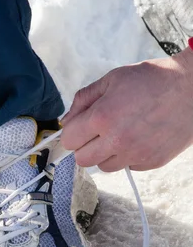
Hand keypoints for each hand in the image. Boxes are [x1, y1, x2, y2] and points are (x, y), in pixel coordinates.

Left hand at [60, 46, 192, 171]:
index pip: (69, 140)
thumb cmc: (153, 79)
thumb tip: (67, 121)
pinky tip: (138, 137)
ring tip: (120, 132)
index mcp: (103, 117)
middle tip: (97, 131)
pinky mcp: (151, 162)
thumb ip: (84, 100)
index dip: (72, 132)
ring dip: (105, 153)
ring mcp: (135, 154)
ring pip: (104, 166)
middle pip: (82, 160)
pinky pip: (127, 166)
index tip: (80, 126)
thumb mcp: (112, 79)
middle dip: (85, 146)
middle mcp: (117, 140)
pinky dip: (127, 156)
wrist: (192, 89)